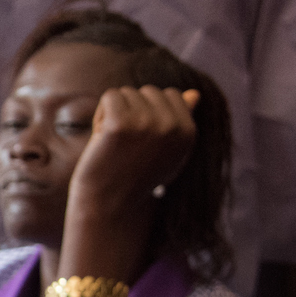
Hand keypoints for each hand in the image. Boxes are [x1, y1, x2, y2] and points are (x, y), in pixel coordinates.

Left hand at [65, 86, 197, 247]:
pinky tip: (103, 139)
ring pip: (127, 93)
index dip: (151, 114)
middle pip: (148, 91)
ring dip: (115, 115)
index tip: (144, 142)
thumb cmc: (136, 177)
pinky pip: (110, 97)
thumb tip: (194, 93)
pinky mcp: (121, 123)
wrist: (110, 205)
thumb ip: (181, 121)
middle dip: (133, 112)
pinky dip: (101, 115)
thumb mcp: (167, 151)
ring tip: (115, 145)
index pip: (172, 95)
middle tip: (127, 145)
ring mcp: (147, 123)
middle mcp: (172, 126)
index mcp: (189, 132)